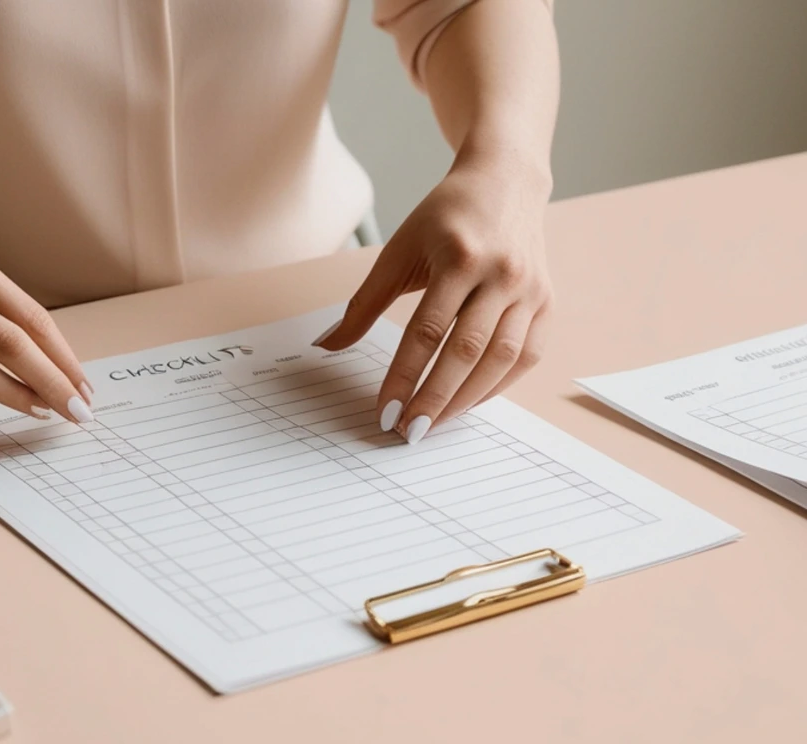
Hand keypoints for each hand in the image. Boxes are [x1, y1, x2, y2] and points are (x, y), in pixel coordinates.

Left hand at [314, 154, 552, 441]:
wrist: (506, 181)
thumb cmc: (445, 217)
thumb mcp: (398, 250)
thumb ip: (364, 303)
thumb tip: (326, 345)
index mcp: (460, 256)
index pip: (426, 331)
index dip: (404, 376)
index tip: (385, 410)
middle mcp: (501, 273)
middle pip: (465, 351)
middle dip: (435, 398)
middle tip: (408, 431)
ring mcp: (530, 289)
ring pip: (501, 359)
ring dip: (466, 400)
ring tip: (435, 423)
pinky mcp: (547, 301)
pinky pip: (526, 356)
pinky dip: (498, 386)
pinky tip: (469, 402)